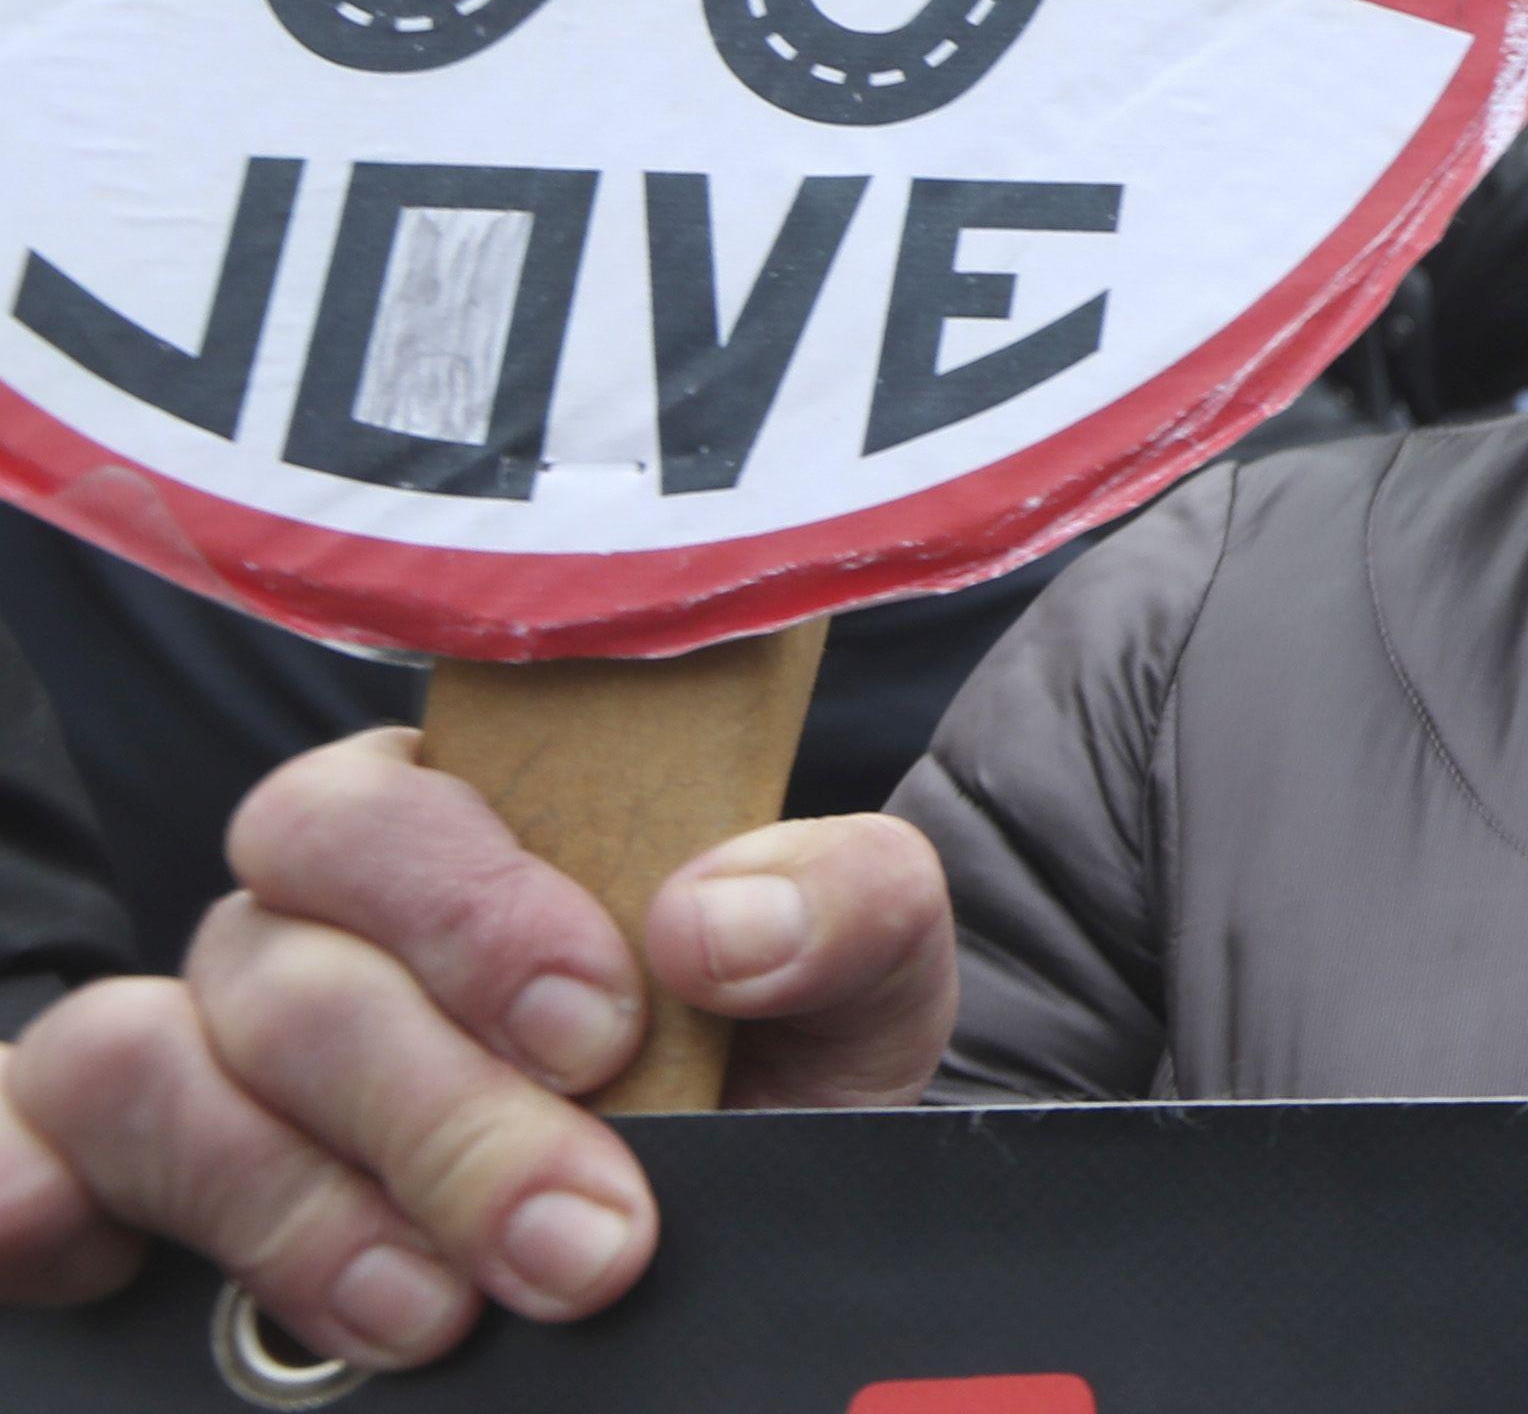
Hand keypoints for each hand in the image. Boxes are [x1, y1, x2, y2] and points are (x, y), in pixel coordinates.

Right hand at [0, 729, 955, 1373]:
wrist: (733, 1247)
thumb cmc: (763, 1082)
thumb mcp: (852, 988)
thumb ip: (845, 906)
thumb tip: (717, 925)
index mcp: (456, 833)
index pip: (379, 804)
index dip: (469, 911)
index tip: (600, 1030)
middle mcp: (299, 929)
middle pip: (283, 966)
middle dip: (439, 1117)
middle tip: (580, 1240)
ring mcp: (189, 1057)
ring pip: (145, 1071)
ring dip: (296, 1205)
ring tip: (440, 1315)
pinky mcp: (100, 1181)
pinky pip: (12, 1148)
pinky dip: (20, 1193)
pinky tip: (76, 1252)